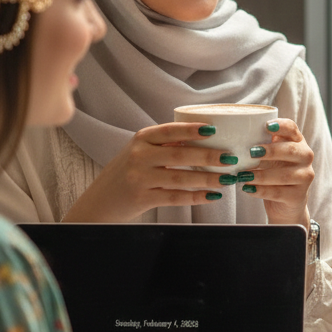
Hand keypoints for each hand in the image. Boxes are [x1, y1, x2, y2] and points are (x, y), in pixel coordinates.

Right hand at [62, 122, 252, 222]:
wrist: (100, 201)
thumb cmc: (129, 171)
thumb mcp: (142, 151)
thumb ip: (167, 143)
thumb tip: (208, 136)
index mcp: (141, 139)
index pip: (169, 130)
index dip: (191, 130)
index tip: (214, 130)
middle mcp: (138, 156)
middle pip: (179, 154)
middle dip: (209, 156)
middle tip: (231, 158)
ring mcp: (139, 178)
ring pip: (181, 177)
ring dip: (208, 179)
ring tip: (229, 179)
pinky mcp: (142, 198)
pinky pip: (175, 197)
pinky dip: (196, 196)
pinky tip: (213, 195)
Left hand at [244, 118, 315, 228]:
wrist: (285, 202)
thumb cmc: (274, 172)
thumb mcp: (270, 156)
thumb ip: (260, 144)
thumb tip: (234, 137)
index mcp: (297, 141)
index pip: (292, 128)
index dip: (281, 126)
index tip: (266, 126)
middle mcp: (305, 157)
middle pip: (291, 150)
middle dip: (271, 151)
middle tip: (251, 152)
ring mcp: (305, 176)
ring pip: (284, 175)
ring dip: (261, 175)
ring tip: (243, 176)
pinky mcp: (298, 196)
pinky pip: (278, 192)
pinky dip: (261, 191)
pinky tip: (248, 189)